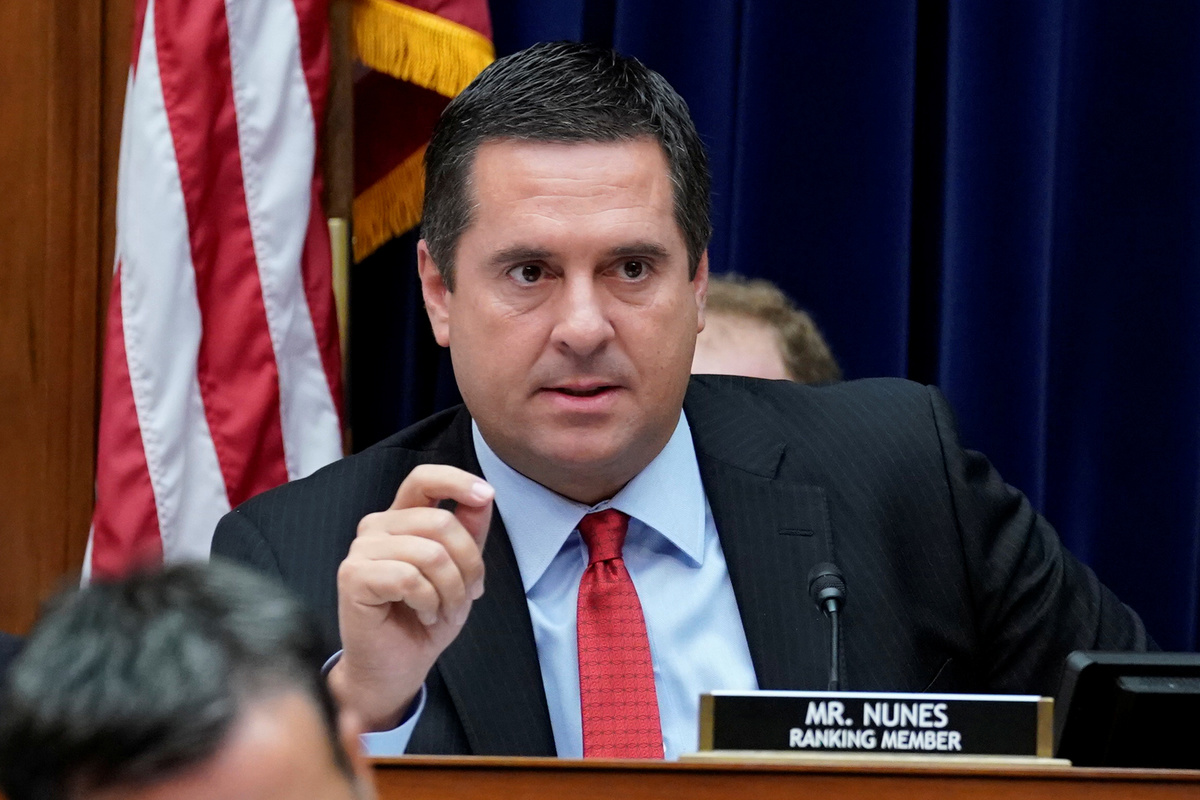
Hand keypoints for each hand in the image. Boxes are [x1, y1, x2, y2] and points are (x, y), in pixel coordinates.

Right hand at [328, 464, 493, 730]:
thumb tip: (484, 495)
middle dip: (469, 564)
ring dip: (450, 589)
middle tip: (469, 594)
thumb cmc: (425, 617)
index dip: (457, 480)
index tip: (487, 495)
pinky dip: (428, 601)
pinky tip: (423, 614)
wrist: (398, 666)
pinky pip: (409, 578)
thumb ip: (470, 532)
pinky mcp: (353, 575)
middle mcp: (378, 526)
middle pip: (440, 521)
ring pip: (429, 553)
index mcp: (402, 518)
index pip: (424, 479)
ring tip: (444, 609)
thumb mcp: (461, 571)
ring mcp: (361, 549)